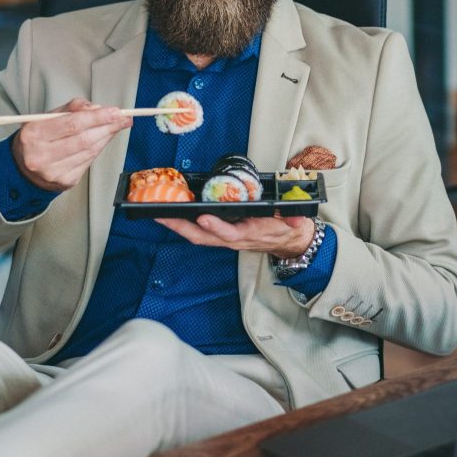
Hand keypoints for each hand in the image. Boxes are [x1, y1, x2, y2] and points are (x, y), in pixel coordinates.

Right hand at [10, 98, 129, 191]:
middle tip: (123, 118)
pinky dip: (99, 148)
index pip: (72, 124)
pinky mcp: (65, 182)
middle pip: (84, 139)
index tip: (116, 111)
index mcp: (33, 134)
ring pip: (89, 151)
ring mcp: (53, 172)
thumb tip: (98, 108)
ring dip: (106, 136)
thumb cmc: (39, 138)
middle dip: (107, 127)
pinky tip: (103, 139)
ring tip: (116, 126)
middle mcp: (41, 156)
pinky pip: (88, 162)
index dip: (97, 117)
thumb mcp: (47, 117)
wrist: (24, 168)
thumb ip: (72, 108)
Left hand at [156, 214, 315, 258]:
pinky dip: (184, 225)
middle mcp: (234, 239)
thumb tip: (297, 219)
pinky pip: (200, 233)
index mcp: (251, 234)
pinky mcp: (222, 235)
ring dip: (177, 226)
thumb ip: (294, 219)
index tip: (203, 217)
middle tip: (162, 215)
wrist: (288, 242)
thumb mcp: (294, 222)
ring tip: (159, 213)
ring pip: (198, 236)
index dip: (216, 227)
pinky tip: (173, 215)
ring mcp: (226, 238)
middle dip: (181, 228)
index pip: (231, 233)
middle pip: (203, 237)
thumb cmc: (287, 229)